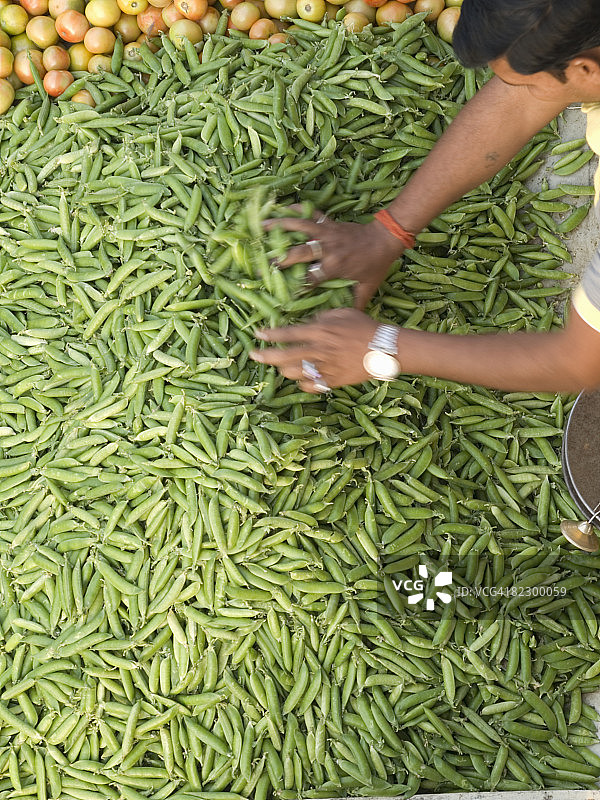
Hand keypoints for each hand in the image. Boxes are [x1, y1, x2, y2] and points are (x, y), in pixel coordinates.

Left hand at [249, 308, 380, 392]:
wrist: (384, 348)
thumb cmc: (364, 327)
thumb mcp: (342, 313)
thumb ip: (321, 317)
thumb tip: (307, 323)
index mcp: (320, 331)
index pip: (288, 334)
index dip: (270, 335)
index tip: (257, 335)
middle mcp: (319, 350)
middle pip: (284, 357)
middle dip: (265, 356)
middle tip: (255, 355)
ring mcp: (325, 367)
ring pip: (293, 373)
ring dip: (284, 370)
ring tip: (282, 367)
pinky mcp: (333, 381)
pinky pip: (310, 386)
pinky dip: (303, 383)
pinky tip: (302, 379)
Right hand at [263, 208, 405, 310]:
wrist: (386, 239)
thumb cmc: (375, 265)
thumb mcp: (367, 288)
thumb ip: (355, 304)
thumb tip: (345, 321)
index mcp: (335, 266)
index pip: (310, 279)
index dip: (295, 286)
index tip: (279, 292)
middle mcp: (328, 248)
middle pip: (299, 253)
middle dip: (280, 258)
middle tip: (262, 264)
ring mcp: (328, 233)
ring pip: (301, 226)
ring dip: (280, 225)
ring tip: (261, 226)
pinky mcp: (330, 223)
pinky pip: (311, 214)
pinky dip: (297, 209)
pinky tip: (282, 208)